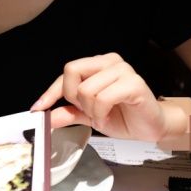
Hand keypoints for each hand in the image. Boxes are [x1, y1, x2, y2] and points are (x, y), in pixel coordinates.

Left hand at [32, 53, 168, 140]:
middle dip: (73, 97)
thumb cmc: (124, 117)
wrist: (151, 127)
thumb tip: (46, 116)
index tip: (38, 108)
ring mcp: (123, 70)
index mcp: (98, 65)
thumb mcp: (90, 115)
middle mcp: (110, 62)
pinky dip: (101, 114)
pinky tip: (108, 118)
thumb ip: (69, 113)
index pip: (67, 73)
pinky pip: (103, 98)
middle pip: (72, 71)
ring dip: (90, 110)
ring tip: (102, 116)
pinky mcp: (133, 84)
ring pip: (86, 89)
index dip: (50, 92)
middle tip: (87, 111)